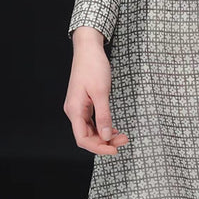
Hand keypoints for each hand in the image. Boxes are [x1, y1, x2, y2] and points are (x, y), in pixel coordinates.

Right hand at [65, 28, 128, 155]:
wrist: (88, 49)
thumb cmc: (93, 66)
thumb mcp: (102, 92)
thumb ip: (104, 115)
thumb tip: (106, 136)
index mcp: (75, 110)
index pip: (83, 139)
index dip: (98, 148)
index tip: (115, 150)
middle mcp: (74, 111)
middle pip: (87, 136)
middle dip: (105, 142)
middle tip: (124, 141)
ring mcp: (78, 107)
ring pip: (90, 130)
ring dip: (105, 135)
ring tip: (122, 136)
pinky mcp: (84, 103)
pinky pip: (92, 121)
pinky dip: (103, 127)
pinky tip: (113, 129)